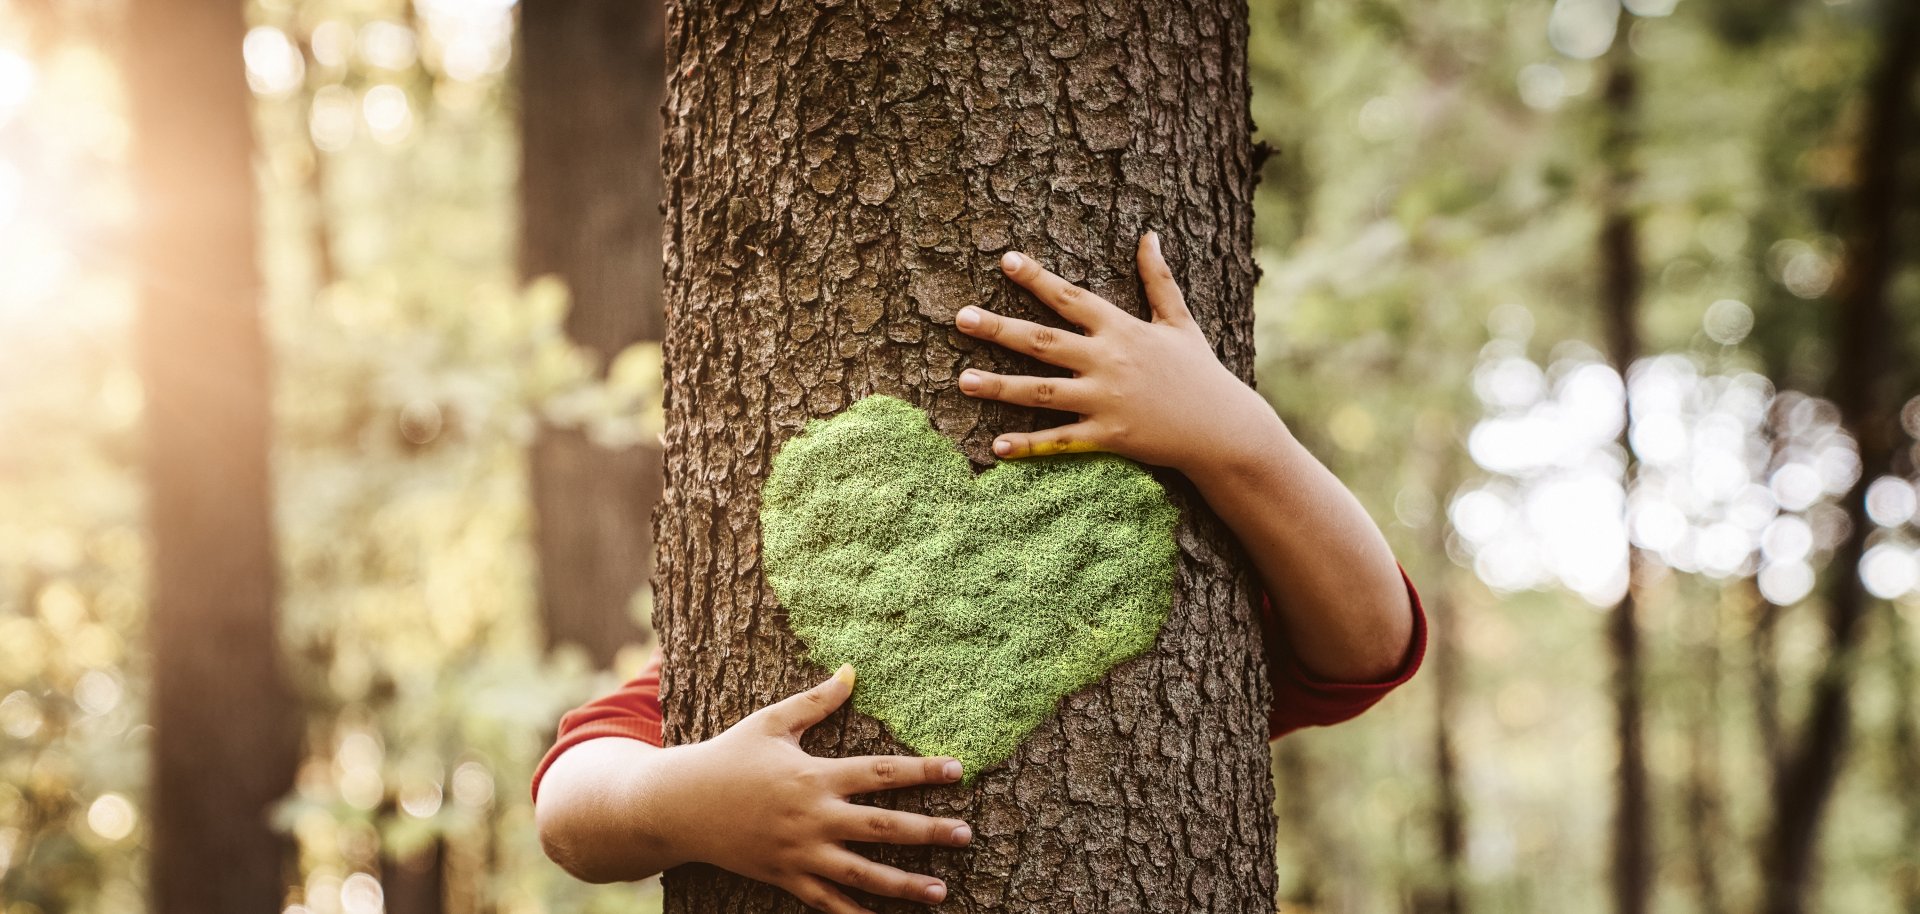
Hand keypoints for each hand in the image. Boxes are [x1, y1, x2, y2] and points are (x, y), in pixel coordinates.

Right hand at [673, 665, 972, 913]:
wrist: (677, 806)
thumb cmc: (727, 757)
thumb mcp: (771, 722)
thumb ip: (816, 701)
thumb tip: (852, 670)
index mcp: (815, 776)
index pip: (881, 772)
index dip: (922, 771)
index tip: (959, 770)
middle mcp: (812, 817)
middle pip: (882, 827)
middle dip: (929, 832)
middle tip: (968, 835)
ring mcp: (798, 853)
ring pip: (861, 873)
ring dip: (904, 884)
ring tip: (941, 892)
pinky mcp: (783, 878)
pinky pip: (825, 903)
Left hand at [955, 232, 1285, 476]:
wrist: (1224, 429)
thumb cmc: (1200, 373)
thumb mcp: (1180, 321)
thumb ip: (1159, 279)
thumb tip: (1149, 235)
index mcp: (1122, 330)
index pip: (1071, 298)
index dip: (1037, 279)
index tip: (1005, 260)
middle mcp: (1109, 361)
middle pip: (1044, 341)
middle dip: (1000, 328)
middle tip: (961, 318)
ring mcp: (1107, 400)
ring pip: (1042, 392)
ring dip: (1000, 386)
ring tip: (962, 380)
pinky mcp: (1110, 437)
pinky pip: (1062, 441)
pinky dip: (1030, 445)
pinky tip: (996, 447)